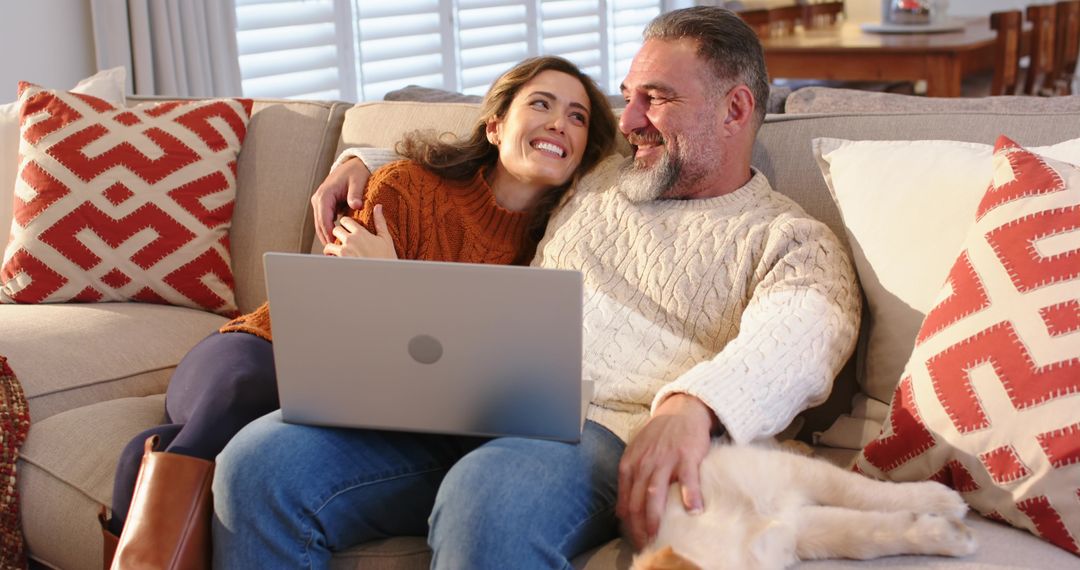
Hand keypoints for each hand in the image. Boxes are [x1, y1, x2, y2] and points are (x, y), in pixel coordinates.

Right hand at [311, 156, 371, 244]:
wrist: (354, 165)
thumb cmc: (356, 173)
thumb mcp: (358, 182)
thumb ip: (356, 194)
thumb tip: (356, 206)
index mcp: (325, 194)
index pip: (324, 218)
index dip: (328, 232)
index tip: (334, 243)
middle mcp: (319, 199)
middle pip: (319, 224)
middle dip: (325, 238)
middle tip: (334, 252)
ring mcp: (320, 202)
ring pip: (320, 224)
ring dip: (326, 236)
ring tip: (335, 250)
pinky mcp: (324, 205)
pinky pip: (325, 221)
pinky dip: (328, 230)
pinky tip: (336, 240)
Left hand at [323, 204, 397, 259]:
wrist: (384, 277)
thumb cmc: (387, 258)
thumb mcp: (385, 238)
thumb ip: (380, 221)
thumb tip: (378, 207)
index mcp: (360, 233)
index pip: (345, 221)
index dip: (346, 223)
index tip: (347, 227)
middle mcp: (350, 241)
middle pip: (336, 230)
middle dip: (338, 233)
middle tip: (341, 238)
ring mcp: (344, 253)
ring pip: (329, 245)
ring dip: (332, 247)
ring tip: (336, 251)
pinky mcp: (341, 263)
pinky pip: (330, 258)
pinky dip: (331, 259)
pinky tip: (336, 260)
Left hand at [616, 394, 715, 549]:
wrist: (680, 411)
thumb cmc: (658, 437)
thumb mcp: (637, 453)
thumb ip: (630, 479)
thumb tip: (622, 511)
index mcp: (630, 464)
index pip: (625, 500)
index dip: (628, 523)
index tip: (635, 538)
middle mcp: (644, 463)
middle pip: (637, 501)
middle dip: (639, 526)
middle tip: (646, 544)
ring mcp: (665, 460)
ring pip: (655, 493)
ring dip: (655, 517)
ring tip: (658, 535)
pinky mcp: (686, 456)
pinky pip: (687, 479)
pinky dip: (690, 495)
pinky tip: (694, 510)